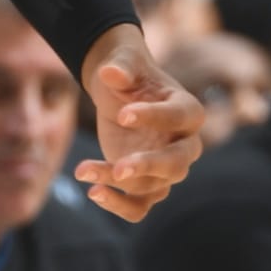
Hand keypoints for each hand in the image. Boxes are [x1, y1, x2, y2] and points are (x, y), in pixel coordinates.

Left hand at [73, 27, 203, 222]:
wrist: (120, 95)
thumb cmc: (128, 75)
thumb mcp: (123, 63)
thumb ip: (121, 67)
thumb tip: (111, 72)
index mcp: (187, 110)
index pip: (179, 118)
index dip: (154, 118)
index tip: (122, 115)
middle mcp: (185, 144)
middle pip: (177, 164)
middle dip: (149, 166)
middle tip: (119, 167)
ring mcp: (166, 169)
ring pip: (152, 187)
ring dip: (117, 183)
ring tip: (83, 170)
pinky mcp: (146, 185)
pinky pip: (139, 207)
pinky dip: (118, 206)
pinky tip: (93, 191)